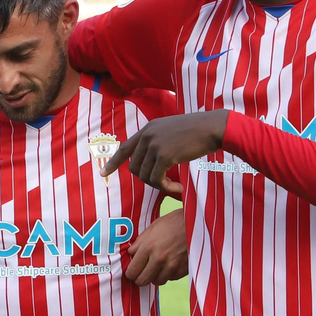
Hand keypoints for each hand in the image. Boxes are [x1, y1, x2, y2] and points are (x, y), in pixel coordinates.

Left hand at [102, 110, 227, 195]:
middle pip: (134, 167)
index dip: (113, 162)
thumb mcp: (172, 131)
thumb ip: (158, 142)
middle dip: (147, 179)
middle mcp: (147, 135)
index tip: (103, 173)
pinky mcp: (164, 155)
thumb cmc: (197, 132)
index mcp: (148, 129)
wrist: (212, 128)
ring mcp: (154, 145)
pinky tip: (178, 187)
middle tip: (164, 183)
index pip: (124, 148)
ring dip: (158, 185)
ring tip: (174, 185)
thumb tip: (151, 162)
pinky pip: (156, 179)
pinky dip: (166, 187)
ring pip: (144, 176)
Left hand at [126, 208, 188, 286]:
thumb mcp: (153, 227)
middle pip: (142, 281)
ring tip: (157, 266)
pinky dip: (168, 274)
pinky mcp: (184, 269)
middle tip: (142, 272)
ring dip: (155, 276)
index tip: (132, 270)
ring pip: (157, 282)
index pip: (132, 271)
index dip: (130, 272)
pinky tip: (170, 263)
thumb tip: (131, 254)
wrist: (197, 222)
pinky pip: (171, 278)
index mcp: (148, 247)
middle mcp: (159, 258)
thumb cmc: (174, 222)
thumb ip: (140, 242)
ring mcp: (173, 265)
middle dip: (140, 278)